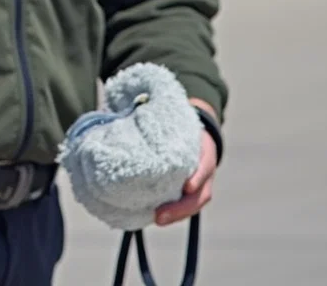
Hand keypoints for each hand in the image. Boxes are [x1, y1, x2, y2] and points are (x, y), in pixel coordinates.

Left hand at [154, 100, 216, 226]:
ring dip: (175, 214)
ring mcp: (200, 183)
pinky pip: (184, 204)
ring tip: (155, 219)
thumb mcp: (178, 119)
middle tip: (159, 216)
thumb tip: (121, 108)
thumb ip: (156, 117)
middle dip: (181, 208)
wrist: (199, 132)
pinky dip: (172, 212)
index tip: (187, 186)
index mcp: (204, 151)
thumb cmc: (182, 125)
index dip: (198, 177)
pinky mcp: (190, 191)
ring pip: (193, 204)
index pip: (205, 165)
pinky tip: (153, 216)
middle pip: (200, 194)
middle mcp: (205, 171)